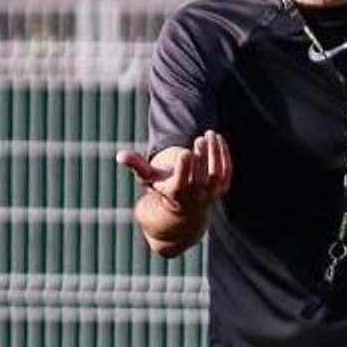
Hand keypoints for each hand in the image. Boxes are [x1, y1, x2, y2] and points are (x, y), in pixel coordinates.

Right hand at [117, 131, 231, 212]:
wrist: (184, 213)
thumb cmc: (163, 190)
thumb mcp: (148, 180)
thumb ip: (136, 166)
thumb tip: (120, 155)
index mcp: (177, 196)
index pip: (183, 183)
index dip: (185, 167)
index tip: (185, 151)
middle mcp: (196, 198)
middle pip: (201, 177)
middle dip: (201, 156)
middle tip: (199, 138)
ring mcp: (210, 194)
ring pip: (216, 174)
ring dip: (215, 153)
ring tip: (210, 133)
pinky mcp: (221, 189)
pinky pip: (226, 172)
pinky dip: (224, 155)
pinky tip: (219, 139)